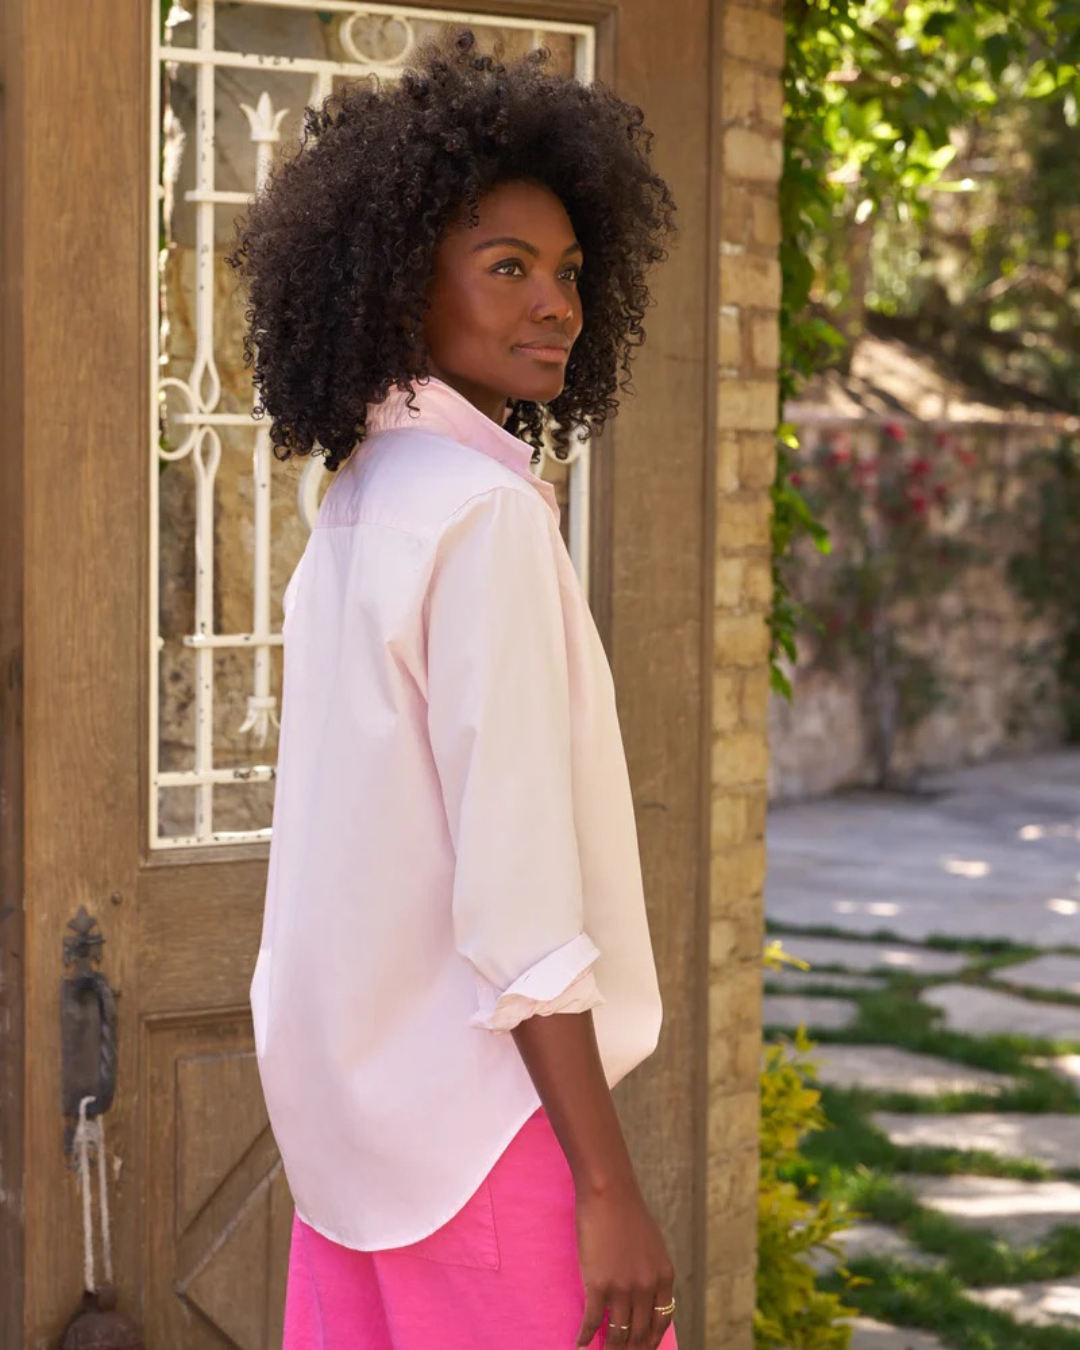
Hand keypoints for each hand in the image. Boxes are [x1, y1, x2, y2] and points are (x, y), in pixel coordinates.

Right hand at [574, 1183, 675, 1348]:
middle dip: (630, 1349)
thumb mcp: (652, 1245)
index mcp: (663, 1276)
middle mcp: (646, 1286)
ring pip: (617, 1333)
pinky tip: (579, 1344)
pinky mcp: (599, 1284)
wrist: (609, 1193)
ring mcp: (623, 1287)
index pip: (661, 1321)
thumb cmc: (627, 1212)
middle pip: (639, 1332)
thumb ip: (651, 1271)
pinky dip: (585, 1336)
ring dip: (609, 1349)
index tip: (642, 1349)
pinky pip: (593, 1321)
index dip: (650, 1341)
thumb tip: (643, 1295)